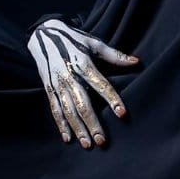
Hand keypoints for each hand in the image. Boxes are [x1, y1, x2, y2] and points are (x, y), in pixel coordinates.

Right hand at [26, 19, 138, 148]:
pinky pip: (54, 109)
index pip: (100, 84)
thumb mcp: (94, 43)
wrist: (43, 34)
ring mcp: (57, 84)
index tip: (122, 114)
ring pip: (68, 111)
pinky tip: (68, 138)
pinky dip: (61, 125)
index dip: (112, 99)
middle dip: (92, 124)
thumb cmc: (74, 38)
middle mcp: (68, 77)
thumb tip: (136, 62)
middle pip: (82, 104)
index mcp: (82, 64)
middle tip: (102, 141)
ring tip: (88, 145)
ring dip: (78, 129)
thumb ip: (114, 55)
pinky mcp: (48, 89)